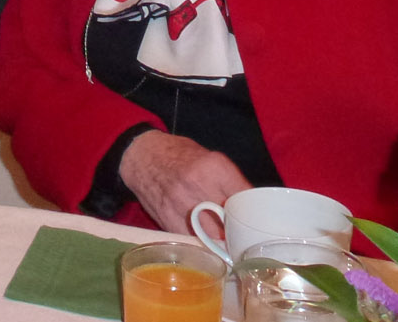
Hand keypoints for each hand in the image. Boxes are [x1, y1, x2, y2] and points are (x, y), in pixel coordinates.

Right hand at [119, 130, 250, 233]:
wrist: (142, 156)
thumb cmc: (180, 155)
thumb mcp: (211, 158)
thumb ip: (230, 182)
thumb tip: (251, 206)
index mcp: (213, 166)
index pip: (245, 196)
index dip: (253, 211)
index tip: (256, 219)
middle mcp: (197, 184)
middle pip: (231, 220)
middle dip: (238, 229)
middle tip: (242, 232)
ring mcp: (181, 204)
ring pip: (214, 236)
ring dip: (222, 240)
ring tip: (225, 237)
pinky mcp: (168, 219)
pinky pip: (194, 240)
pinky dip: (202, 242)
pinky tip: (204, 237)